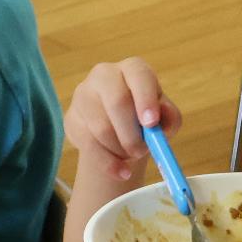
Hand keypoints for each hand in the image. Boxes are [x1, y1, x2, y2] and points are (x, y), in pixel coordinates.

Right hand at [66, 57, 180, 181]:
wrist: (120, 135)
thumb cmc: (145, 121)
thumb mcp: (164, 119)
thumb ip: (169, 116)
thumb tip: (163, 114)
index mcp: (133, 70)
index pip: (138, 75)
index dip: (145, 98)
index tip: (151, 124)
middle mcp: (105, 75)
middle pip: (117, 102)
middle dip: (132, 134)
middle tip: (142, 152)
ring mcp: (84, 95)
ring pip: (102, 127)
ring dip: (121, 149)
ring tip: (131, 155)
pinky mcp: (72, 118)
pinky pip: (89, 144)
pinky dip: (108, 163)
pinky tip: (121, 172)